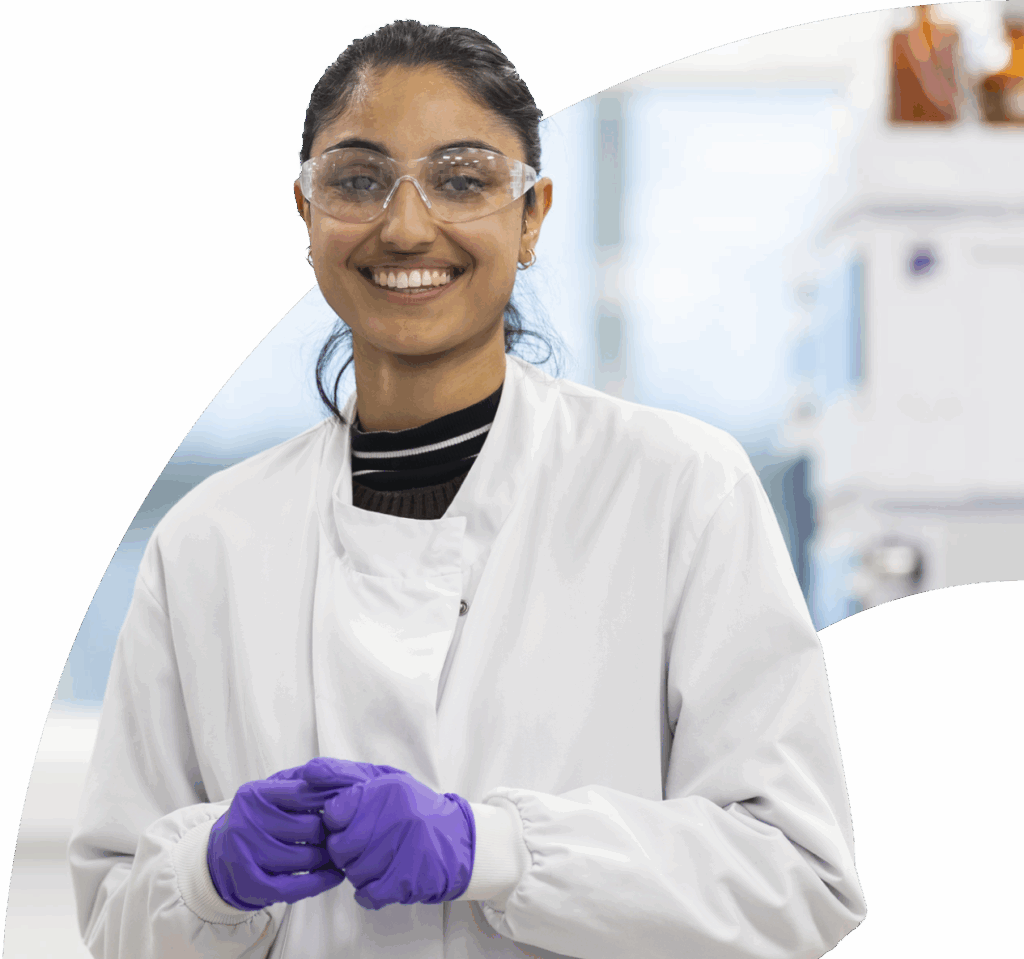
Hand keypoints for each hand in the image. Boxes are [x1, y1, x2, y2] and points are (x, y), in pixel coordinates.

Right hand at [206, 765, 347, 910]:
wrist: (217, 859)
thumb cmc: (256, 821)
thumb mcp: (269, 794)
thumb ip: (299, 783)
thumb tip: (335, 782)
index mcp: (255, 795)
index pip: (304, 793)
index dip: (329, 801)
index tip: (344, 806)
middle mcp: (248, 822)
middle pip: (310, 828)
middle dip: (329, 832)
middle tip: (340, 834)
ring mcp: (247, 855)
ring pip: (306, 858)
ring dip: (328, 858)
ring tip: (336, 854)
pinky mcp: (251, 885)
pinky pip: (296, 886)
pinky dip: (321, 881)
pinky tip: (334, 875)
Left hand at [301, 759, 475, 909]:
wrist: (460, 841)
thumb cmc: (416, 808)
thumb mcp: (386, 780)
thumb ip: (346, 775)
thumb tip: (309, 770)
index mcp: (386, 789)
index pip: (334, 812)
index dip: (338, 822)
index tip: (350, 823)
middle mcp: (394, 816)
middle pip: (339, 846)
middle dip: (346, 850)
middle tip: (364, 844)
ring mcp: (400, 850)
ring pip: (351, 872)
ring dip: (359, 870)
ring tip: (378, 859)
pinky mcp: (405, 880)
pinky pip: (367, 894)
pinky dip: (370, 891)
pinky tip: (382, 878)